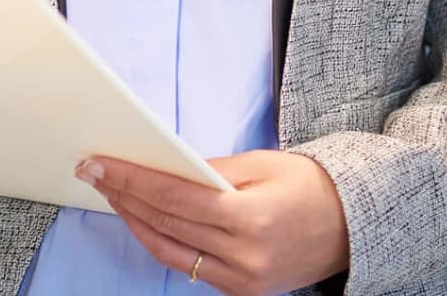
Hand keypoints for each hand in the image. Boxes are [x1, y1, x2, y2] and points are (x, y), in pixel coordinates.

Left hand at [78, 150, 349, 295]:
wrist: (353, 226)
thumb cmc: (309, 186)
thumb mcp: (262, 163)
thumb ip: (210, 170)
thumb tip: (161, 167)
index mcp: (250, 217)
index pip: (173, 197)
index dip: (131, 179)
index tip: (98, 164)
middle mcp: (244, 256)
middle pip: (165, 223)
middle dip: (124, 196)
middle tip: (93, 172)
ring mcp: (243, 280)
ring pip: (170, 251)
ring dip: (135, 221)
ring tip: (112, 193)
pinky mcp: (242, 291)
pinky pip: (189, 267)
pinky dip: (161, 241)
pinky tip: (143, 219)